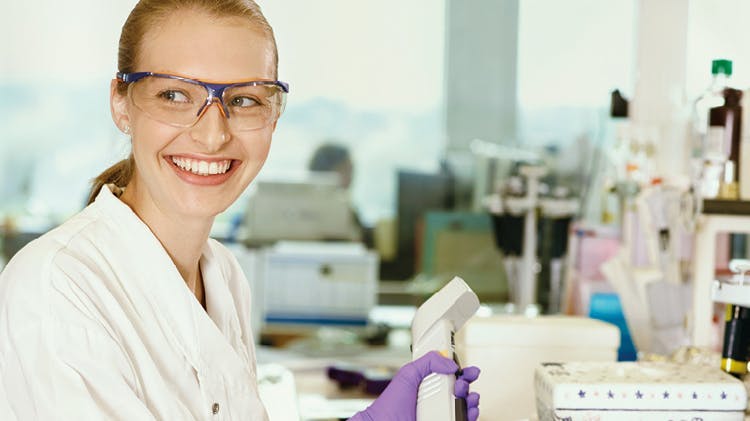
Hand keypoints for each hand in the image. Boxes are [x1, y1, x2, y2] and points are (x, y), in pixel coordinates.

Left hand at [349, 351, 480, 420]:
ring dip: (471, 400)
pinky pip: (462, 419)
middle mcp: (435, 400)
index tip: (467, 370)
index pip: (450, 375)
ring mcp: (440, 414)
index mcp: (427, 385)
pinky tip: (467, 412)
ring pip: (465, 406)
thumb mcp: (408, 374)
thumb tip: (449, 363)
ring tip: (465, 397)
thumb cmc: (389, 406)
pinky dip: (470, 416)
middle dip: (467, 384)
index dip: (462, 371)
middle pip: (461, 390)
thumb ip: (428, 362)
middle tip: (460, 384)